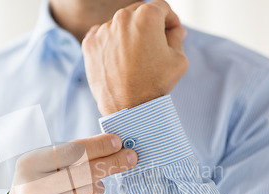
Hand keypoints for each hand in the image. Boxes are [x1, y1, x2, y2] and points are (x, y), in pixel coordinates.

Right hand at [4, 134, 137, 193]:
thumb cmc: (42, 184)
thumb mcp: (47, 163)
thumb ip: (74, 153)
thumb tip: (114, 144)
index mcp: (30, 163)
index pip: (72, 151)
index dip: (98, 146)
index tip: (118, 142)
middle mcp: (33, 187)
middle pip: (86, 172)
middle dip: (112, 163)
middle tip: (131, 157)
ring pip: (90, 193)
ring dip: (98, 188)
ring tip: (88, 188)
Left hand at [82, 0, 187, 115]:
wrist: (128, 108)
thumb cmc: (155, 85)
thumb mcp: (179, 59)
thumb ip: (177, 37)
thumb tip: (174, 29)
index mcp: (146, 16)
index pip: (162, 8)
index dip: (170, 20)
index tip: (171, 33)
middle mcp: (122, 18)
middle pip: (139, 13)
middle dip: (149, 26)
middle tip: (154, 47)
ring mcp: (103, 30)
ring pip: (120, 25)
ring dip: (129, 36)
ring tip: (135, 59)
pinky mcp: (89, 44)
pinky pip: (103, 36)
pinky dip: (111, 44)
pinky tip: (119, 60)